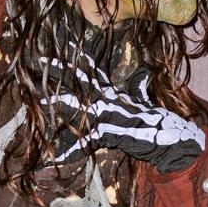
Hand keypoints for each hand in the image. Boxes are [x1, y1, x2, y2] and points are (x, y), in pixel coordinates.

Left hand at [39, 49, 204, 172]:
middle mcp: (107, 99)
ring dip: (58, 101)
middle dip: (59, 70)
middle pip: (80, 81)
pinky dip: (71, 153)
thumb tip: (143, 71)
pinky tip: (54, 159)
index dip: (78, 58)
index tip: (65, 46)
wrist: (168, 135)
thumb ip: (138, 86)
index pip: (92, 71)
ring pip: (77, 104)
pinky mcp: (107, 132)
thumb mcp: (144, 99)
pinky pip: (85, 143)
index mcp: (113, 92)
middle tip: (39, 61)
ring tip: (38, 96)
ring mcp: (106, 114)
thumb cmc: (155, 118)